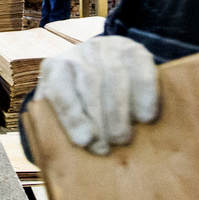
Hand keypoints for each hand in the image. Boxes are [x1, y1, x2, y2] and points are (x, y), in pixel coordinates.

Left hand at [35, 36, 158, 154]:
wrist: (102, 69)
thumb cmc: (79, 104)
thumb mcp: (59, 110)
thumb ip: (53, 127)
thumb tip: (60, 151)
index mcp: (55, 68)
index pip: (59, 88)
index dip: (71, 115)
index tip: (83, 141)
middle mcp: (80, 53)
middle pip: (88, 81)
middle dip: (97, 117)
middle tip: (105, 148)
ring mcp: (109, 48)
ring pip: (114, 75)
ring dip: (119, 110)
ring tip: (122, 138)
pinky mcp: (135, 50)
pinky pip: (141, 69)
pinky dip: (144, 93)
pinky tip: (145, 117)